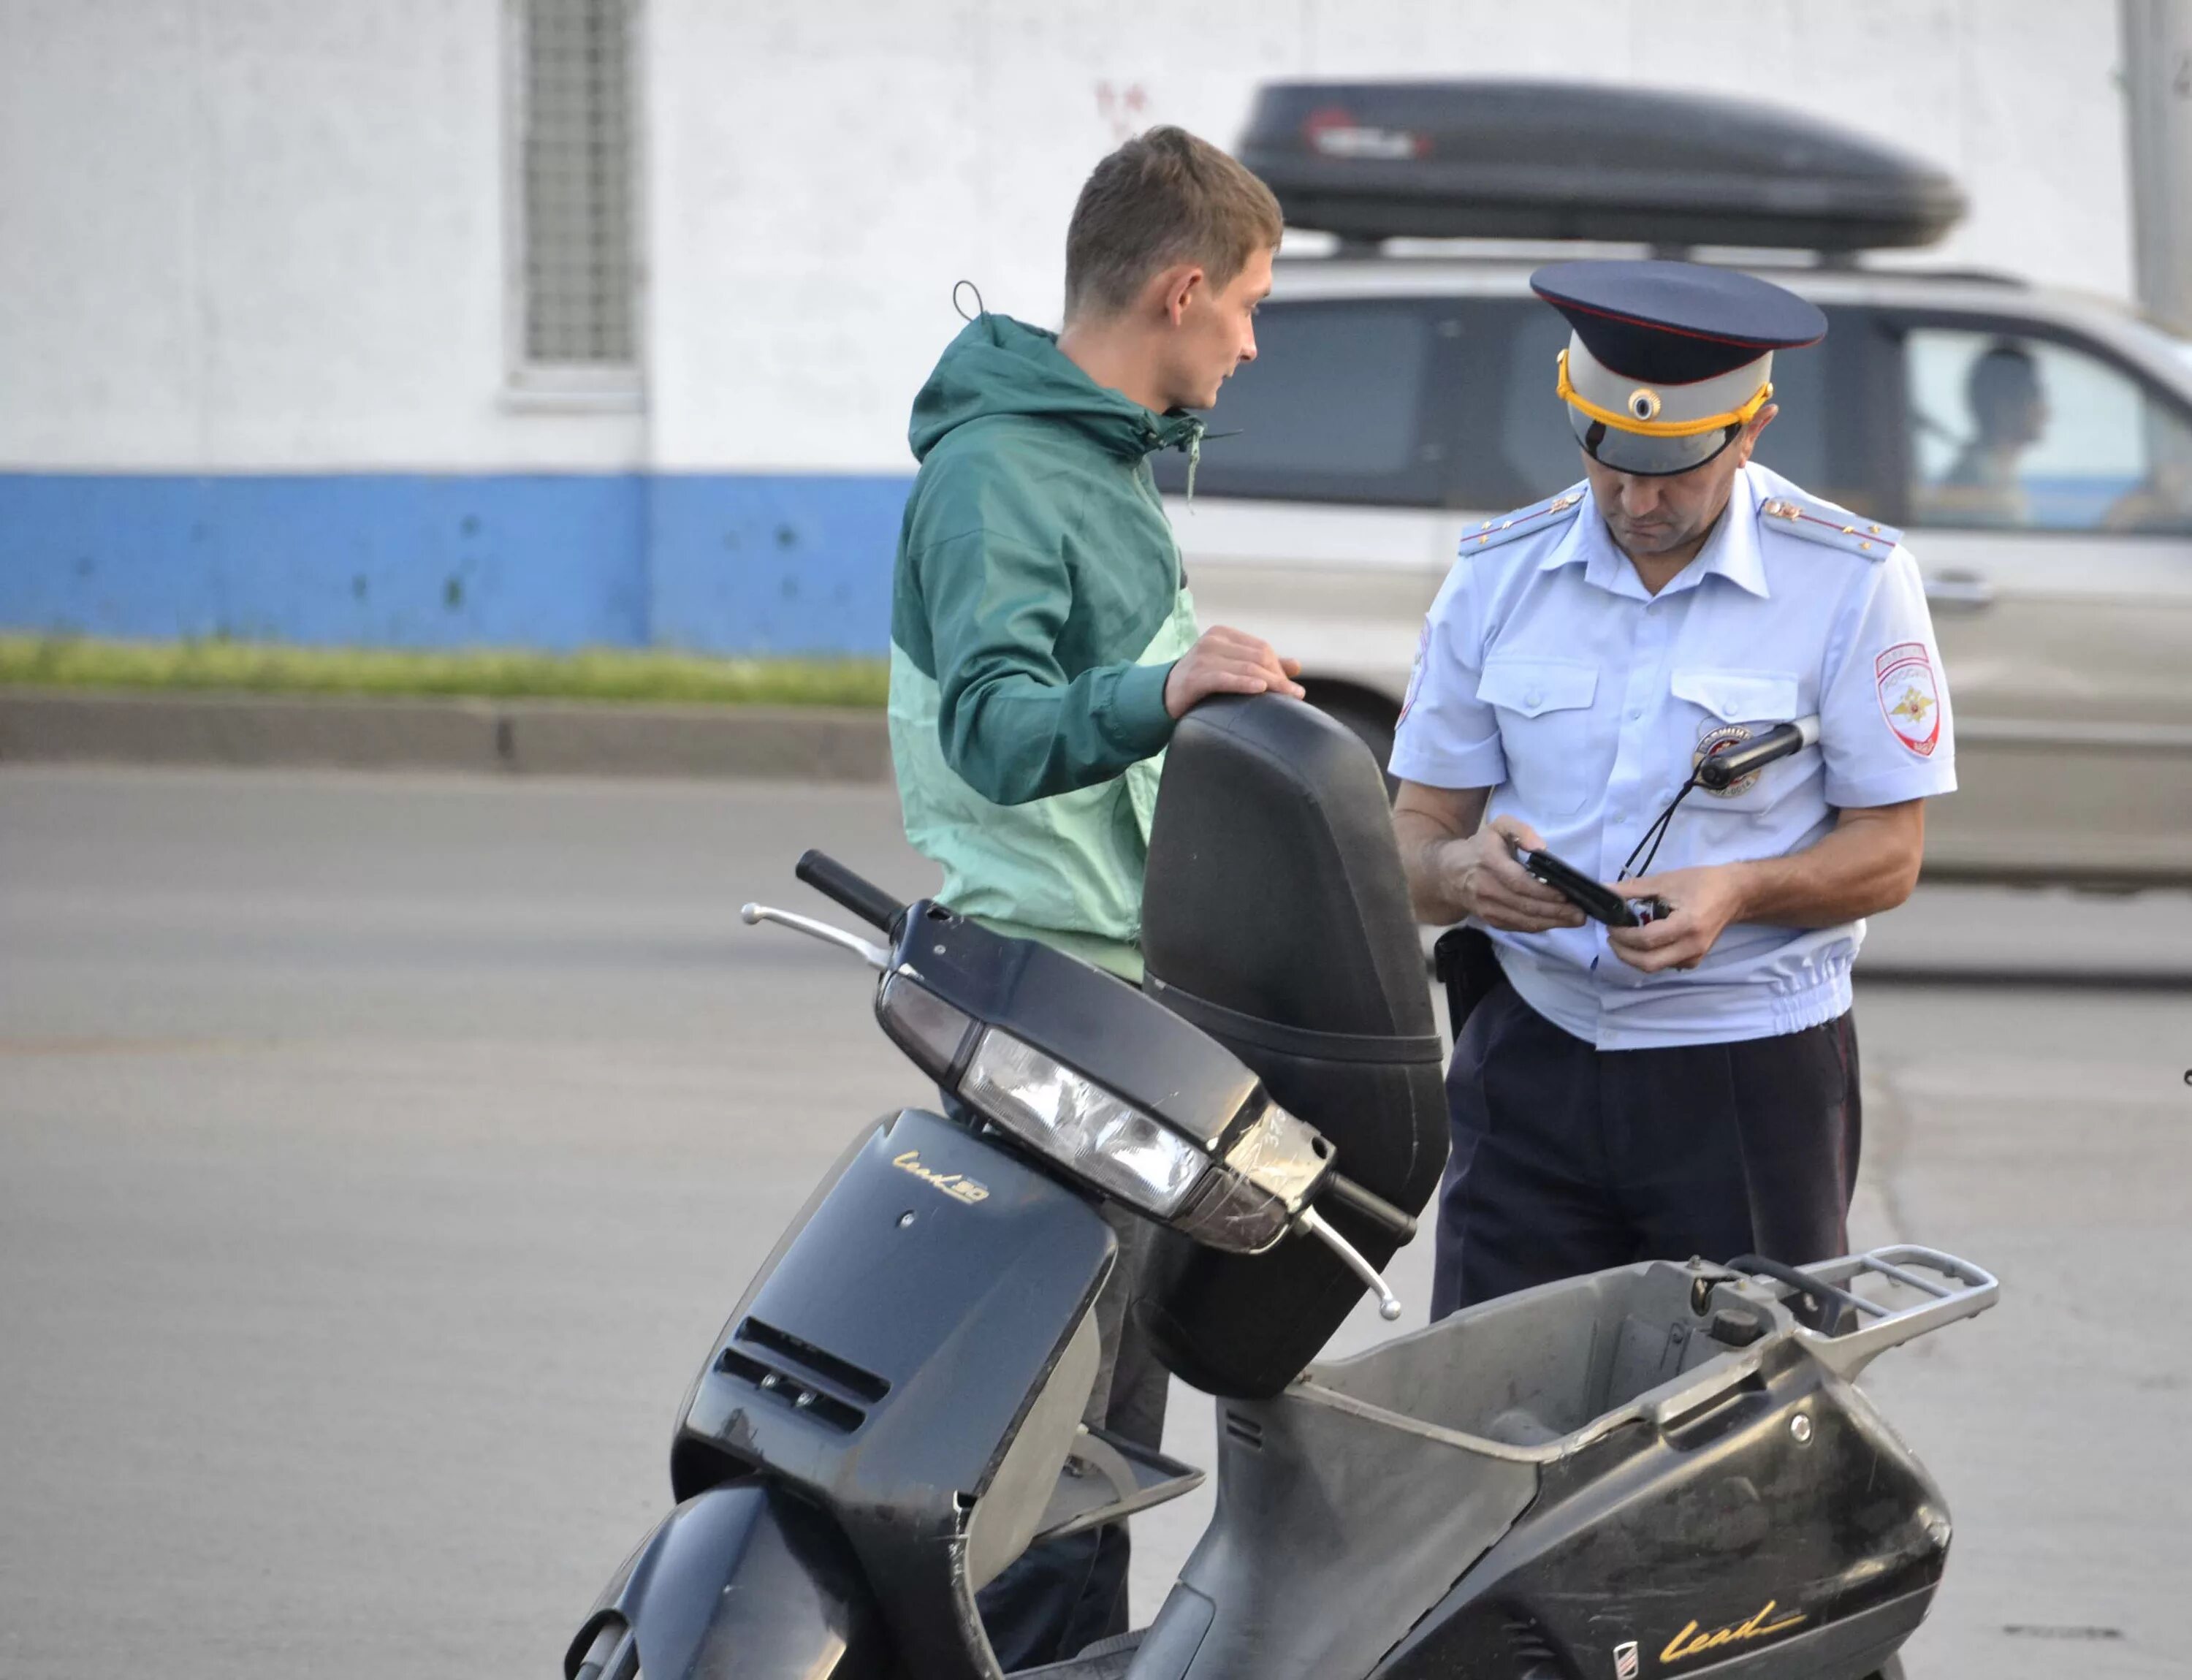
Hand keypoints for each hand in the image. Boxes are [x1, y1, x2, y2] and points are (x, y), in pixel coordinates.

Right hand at [1163, 625, 1305, 718]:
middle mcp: (1214, 640)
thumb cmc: (1200, 682)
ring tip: (1289, 698)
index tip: (1292, 688)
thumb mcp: (1230, 667)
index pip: (1262, 648)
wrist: (1162, 695)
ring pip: (1248, 668)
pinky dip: (1246, 684)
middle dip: (1279, 677)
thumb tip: (1296, 665)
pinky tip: (1261, 690)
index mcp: (1223, 634)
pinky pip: (1226, 679)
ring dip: (1272, 684)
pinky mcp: (1196, 676)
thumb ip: (1259, 664)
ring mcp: (1203, 657)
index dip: (1279, 668)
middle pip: (1259, 656)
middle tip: (1295, 696)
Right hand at [1441, 815, 1585, 933]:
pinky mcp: (1490, 919)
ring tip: (1575, 920)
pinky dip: (1538, 926)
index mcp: (1488, 862)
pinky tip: (1556, 922)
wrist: (1449, 873)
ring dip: (1551, 922)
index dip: (1543, 891)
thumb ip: (1520, 830)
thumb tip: (1541, 847)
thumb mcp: (1498, 826)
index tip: (1566, 894)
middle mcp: (1485, 888)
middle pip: (1524, 905)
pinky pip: (1517, 926)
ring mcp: (1486, 907)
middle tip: (1580, 913)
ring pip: (1522, 920)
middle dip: (1555, 911)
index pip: (1518, 881)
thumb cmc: (1481, 847)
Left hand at [1604, 863, 1752, 972]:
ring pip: (1656, 967)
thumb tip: (1604, 890)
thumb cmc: (1701, 883)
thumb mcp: (1665, 881)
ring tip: (1624, 937)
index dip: (1623, 935)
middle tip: (1612, 937)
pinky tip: (1643, 942)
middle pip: (1649, 963)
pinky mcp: (1695, 960)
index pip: (1646, 940)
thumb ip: (1632, 889)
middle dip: (1624, 953)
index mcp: (1687, 925)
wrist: (1734, 894)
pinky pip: (1666, 965)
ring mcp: (1695, 956)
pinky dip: (1650, 957)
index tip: (1610, 925)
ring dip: (1635, 957)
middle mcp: (1692, 947)